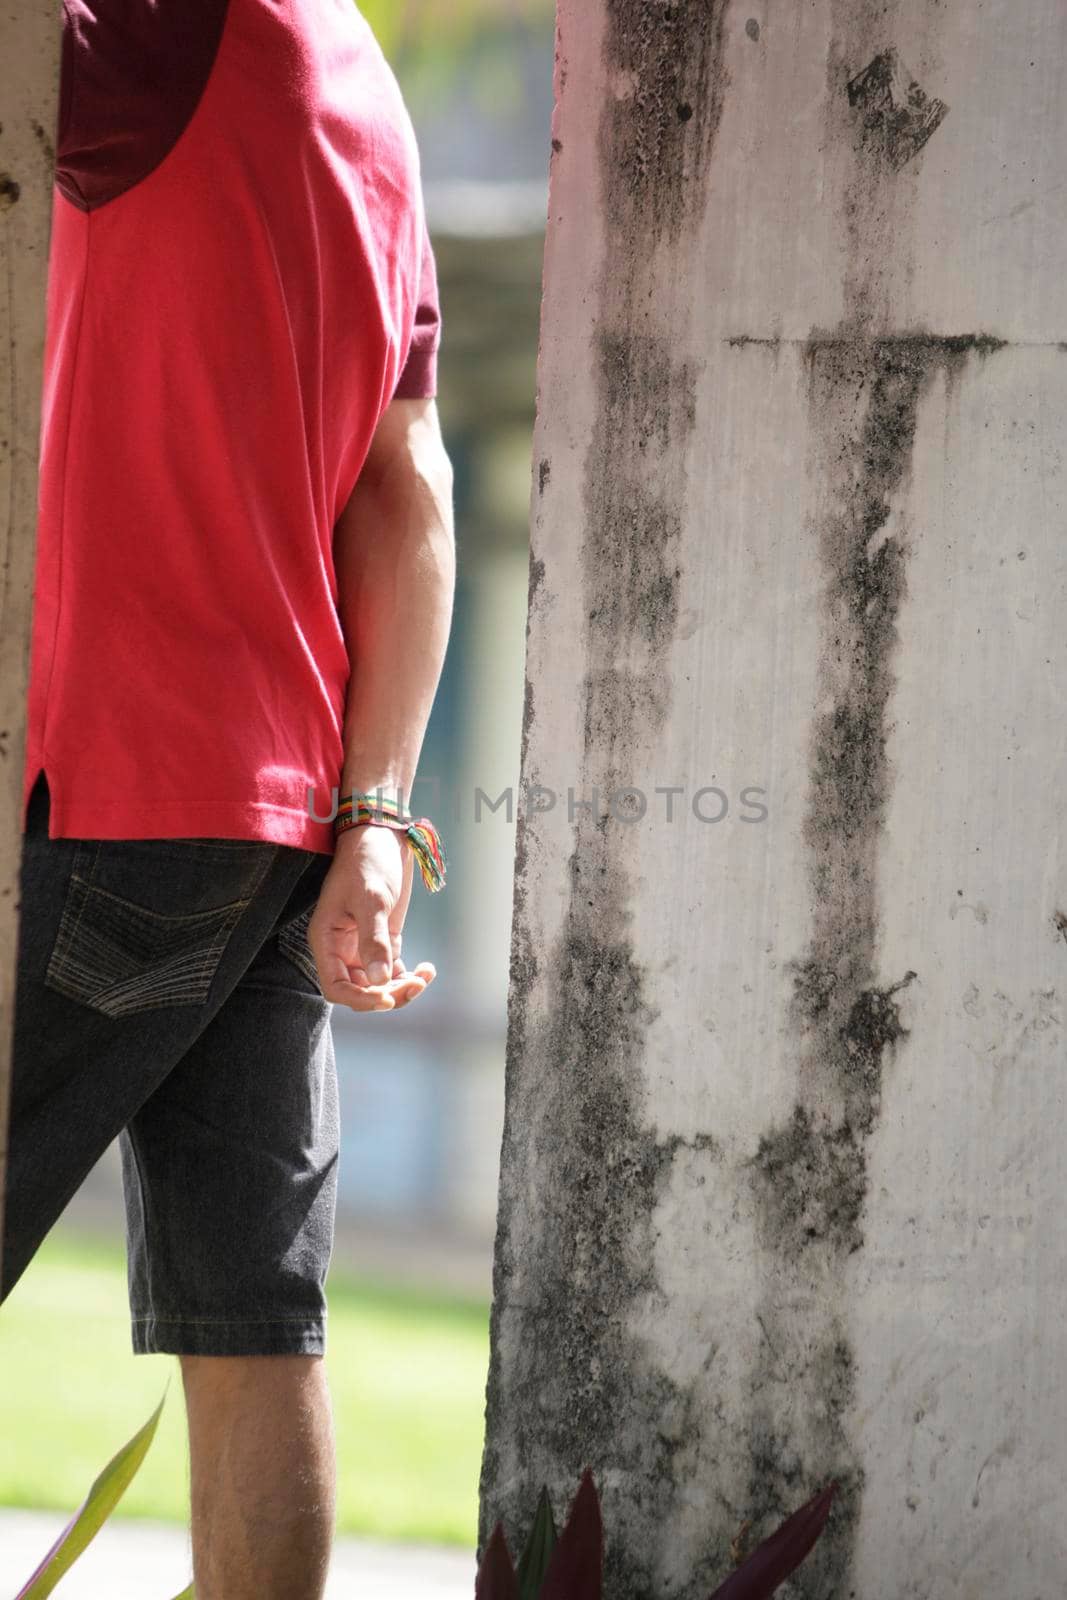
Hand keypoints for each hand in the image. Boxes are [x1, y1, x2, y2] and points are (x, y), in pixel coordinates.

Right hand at [307, 824, 435, 1011]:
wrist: (383, 835)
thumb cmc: (367, 861)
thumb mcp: (371, 899)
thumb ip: (374, 940)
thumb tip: (379, 980)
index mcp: (327, 940)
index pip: (336, 987)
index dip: (360, 999)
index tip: (386, 997)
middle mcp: (342, 948)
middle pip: (360, 990)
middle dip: (387, 994)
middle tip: (415, 984)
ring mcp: (363, 945)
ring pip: (379, 984)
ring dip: (401, 988)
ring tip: (424, 976)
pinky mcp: (384, 939)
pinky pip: (394, 970)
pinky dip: (410, 976)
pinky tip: (428, 969)